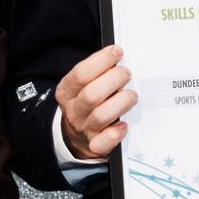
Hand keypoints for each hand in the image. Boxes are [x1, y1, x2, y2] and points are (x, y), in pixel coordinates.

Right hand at [56, 44, 136, 158]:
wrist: (75, 136)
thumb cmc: (86, 103)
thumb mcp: (83, 85)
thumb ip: (97, 72)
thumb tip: (118, 55)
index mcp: (67, 91)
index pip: (81, 74)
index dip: (101, 61)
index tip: (117, 52)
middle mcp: (74, 110)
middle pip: (91, 95)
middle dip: (113, 80)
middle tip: (127, 73)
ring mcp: (84, 129)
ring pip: (100, 116)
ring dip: (120, 103)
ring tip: (131, 95)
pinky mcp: (95, 146)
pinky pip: (103, 143)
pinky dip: (115, 134)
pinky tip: (124, 125)